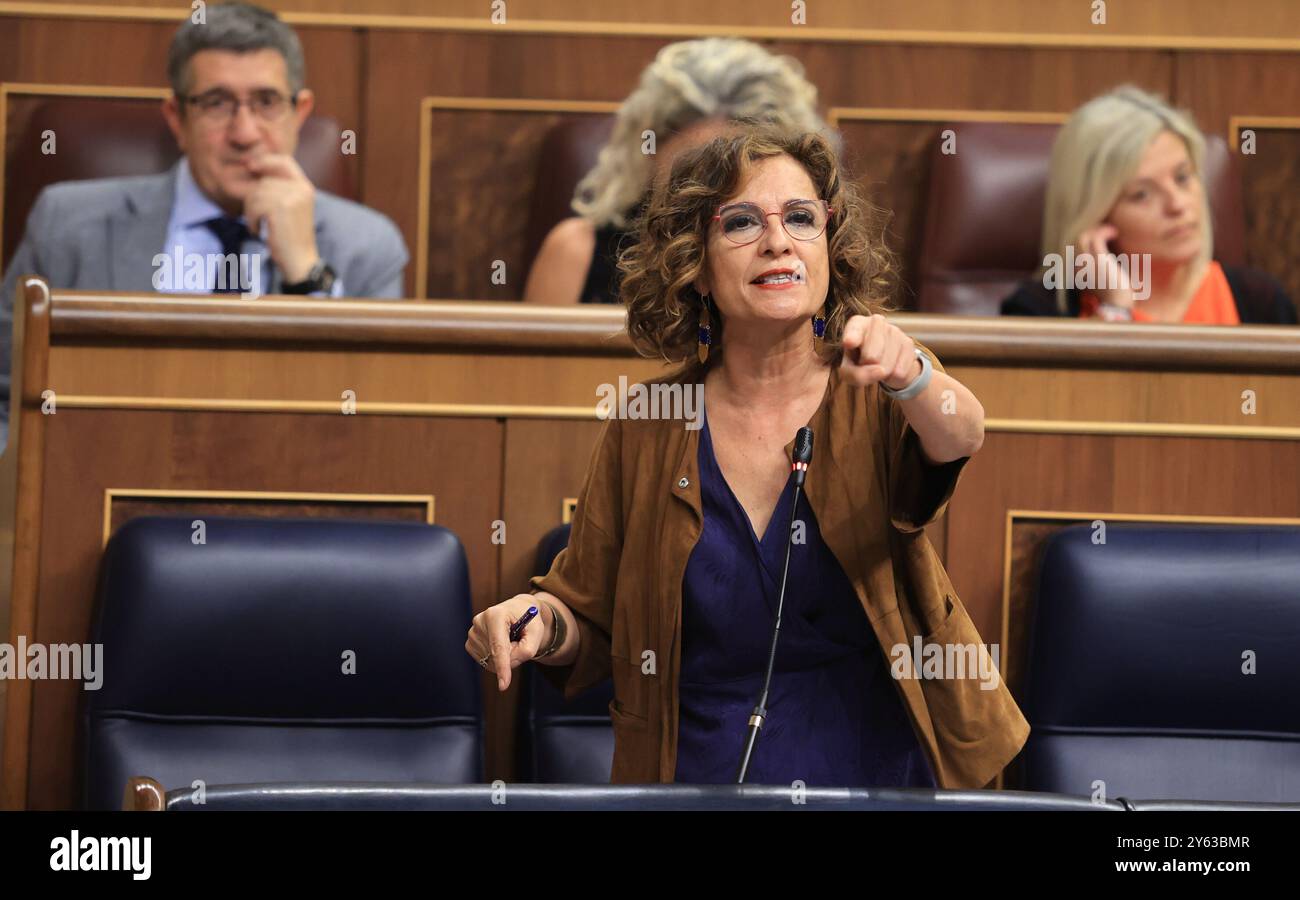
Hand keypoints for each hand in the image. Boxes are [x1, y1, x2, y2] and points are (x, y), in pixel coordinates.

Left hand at [242, 153, 319, 282]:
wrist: (300, 261)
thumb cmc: (291, 237)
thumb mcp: (290, 207)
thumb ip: (279, 188)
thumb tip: (253, 166)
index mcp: (305, 187)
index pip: (285, 161)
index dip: (266, 161)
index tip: (250, 167)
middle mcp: (302, 189)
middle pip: (264, 181)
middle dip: (254, 199)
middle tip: (258, 218)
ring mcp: (292, 197)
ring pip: (257, 193)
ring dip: (251, 211)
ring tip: (259, 225)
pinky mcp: (281, 208)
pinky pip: (254, 205)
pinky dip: (251, 220)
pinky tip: (258, 231)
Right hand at [465, 593, 550, 690]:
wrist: (517, 610)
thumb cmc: (528, 620)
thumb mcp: (536, 632)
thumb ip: (527, 650)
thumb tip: (508, 665)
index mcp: (496, 615)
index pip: (498, 646)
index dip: (502, 667)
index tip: (503, 686)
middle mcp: (479, 622)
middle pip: (496, 657)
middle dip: (512, 657)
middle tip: (519, 641)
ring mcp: (472, 632)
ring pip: (491, 662)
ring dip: (505, 658)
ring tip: (509, 640)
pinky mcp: (470, 642)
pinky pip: (485, 662)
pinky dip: (496, 659)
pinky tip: (500, 645)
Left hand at [839, 313, 920, 390]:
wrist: (882, 361)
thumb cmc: (858, 362)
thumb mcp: (849, 371)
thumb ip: (856, 375)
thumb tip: (881, 371)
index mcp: (856, 323)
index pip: (854, 330)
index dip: (852, 338)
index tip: (848, 343)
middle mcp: (876, 321)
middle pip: (871, 357)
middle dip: (867, 368)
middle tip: (865, 363)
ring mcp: (895, 330)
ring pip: (886, 367)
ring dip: (881, 374)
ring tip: (877, 364)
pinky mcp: (908, 343)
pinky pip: (899, 371)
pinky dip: (893, 376)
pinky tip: (890, 366)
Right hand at [1077, 224, 1136, 310]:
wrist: (1116, 306)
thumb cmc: (1112, 296)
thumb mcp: (1101, 281)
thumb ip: (1098, 270)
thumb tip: (1108, 261)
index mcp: (1076, 271)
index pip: (1074, 248)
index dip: (1086, 239)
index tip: (1099, 235)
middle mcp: (1078, 266)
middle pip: (1077, 240)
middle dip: (1091, 231)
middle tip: (1105, 230)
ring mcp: (1087, 263)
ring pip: (1085, 236)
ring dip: (1098, 230)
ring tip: (1111, 231)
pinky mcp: (1098, 260)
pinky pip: (1097, 238)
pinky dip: (1105, 232)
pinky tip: (1114, 233)